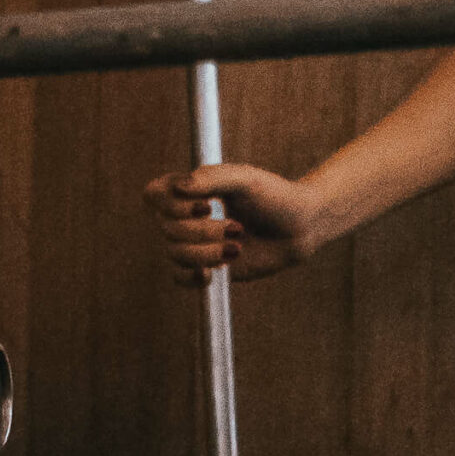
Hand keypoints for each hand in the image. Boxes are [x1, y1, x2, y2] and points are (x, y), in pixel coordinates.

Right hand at [142, 164, 321, 284]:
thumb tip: (179, 187)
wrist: (301, 227)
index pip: (154, 195)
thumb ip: (211, 178)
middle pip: (167, 229)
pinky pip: (179, 277)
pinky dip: (193, 276)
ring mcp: (193, 243)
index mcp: (190, 191)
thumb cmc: (274, 197)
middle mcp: (185, 217)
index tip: (205, 204)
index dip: (171, 204)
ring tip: (238, 247)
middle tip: (238, 228)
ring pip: (175, 254)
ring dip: (207, 253)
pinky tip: (213, 274)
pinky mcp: (204, 267)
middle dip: (203, 231)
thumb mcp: (245, 179)